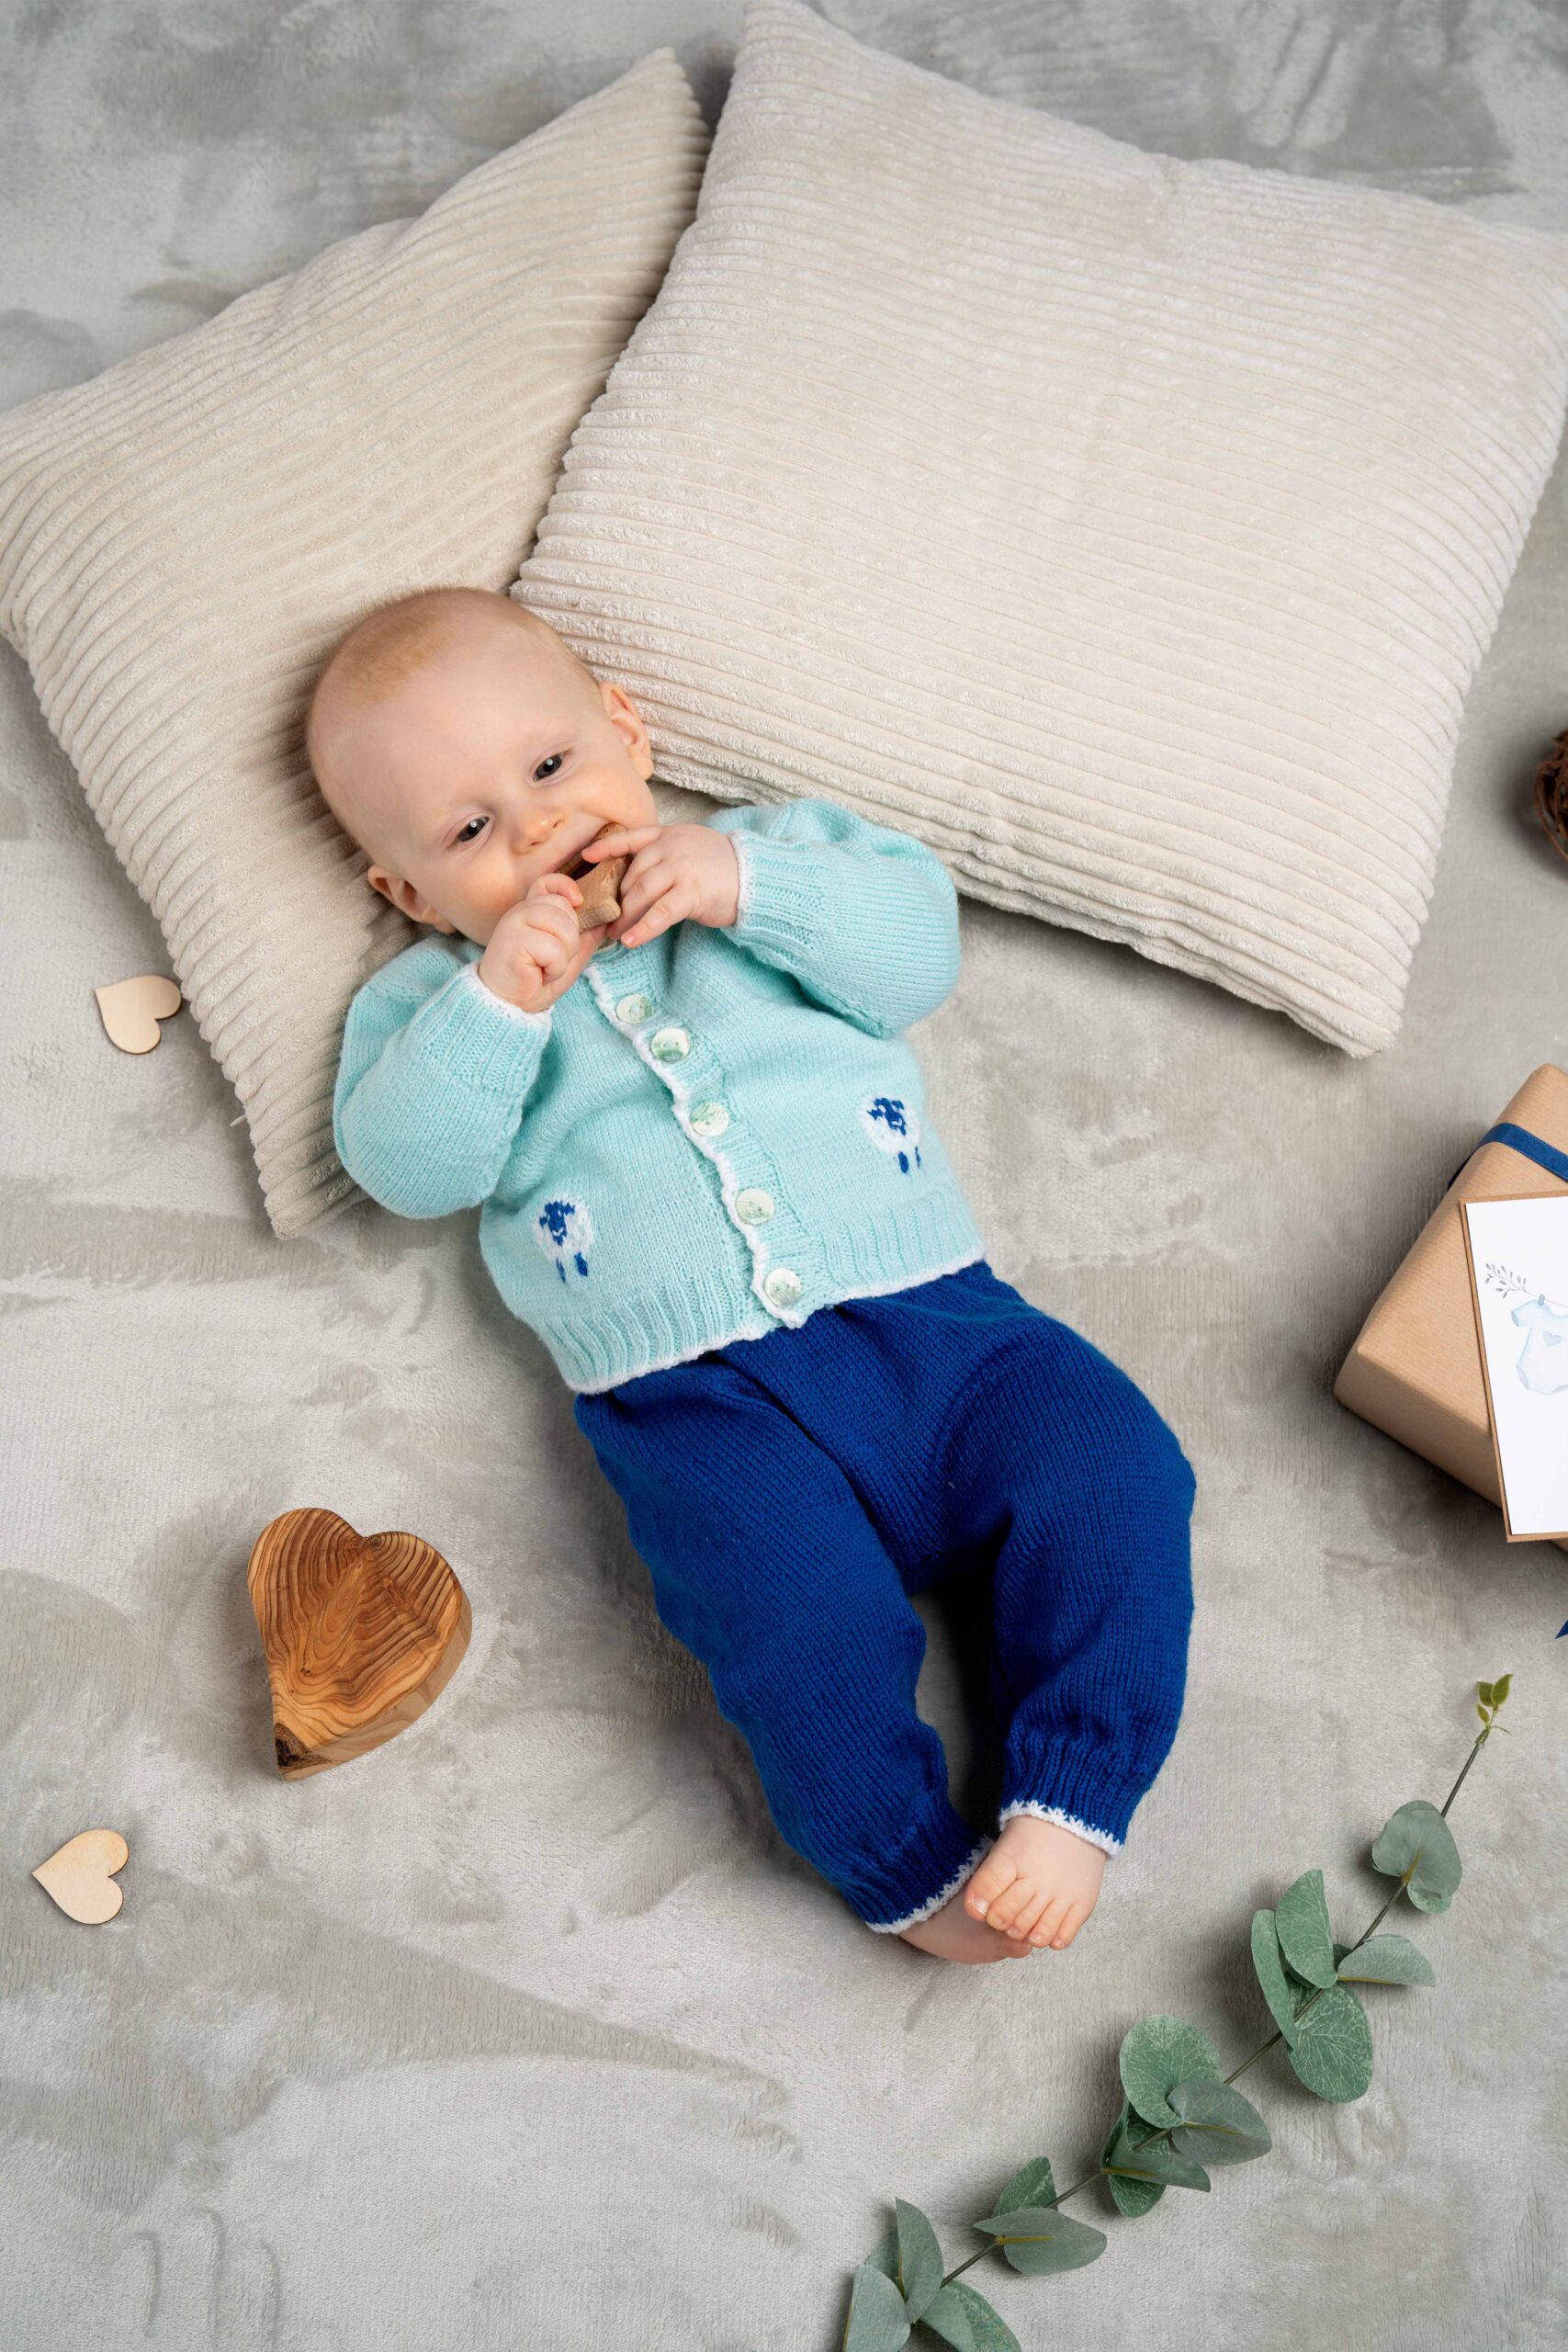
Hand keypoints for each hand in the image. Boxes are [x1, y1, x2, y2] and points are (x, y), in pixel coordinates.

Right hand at [476, 870, 609, 1014]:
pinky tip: (541, 974)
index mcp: (531, 912)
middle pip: (562, 906)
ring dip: (564, 953)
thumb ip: (584, 937)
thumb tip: (605, 918)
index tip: (578, 902)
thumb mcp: (567, 957)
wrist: (509, 1006)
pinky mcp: (512, 941)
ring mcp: (514, 924)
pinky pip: (552, 948)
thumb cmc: (534, 981)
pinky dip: (555, 967)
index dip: (565, 886)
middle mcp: (520, 913)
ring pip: (560, 925)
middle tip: (556, 958)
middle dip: (571, 937)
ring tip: (549, 967)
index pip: (547, 882)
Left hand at [579, 822, 740, 948]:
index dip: (607, 847)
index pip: (631, 838)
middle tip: (606, 919)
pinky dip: (643, 929)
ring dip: (625, 917)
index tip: (587, 856)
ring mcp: (681, 869)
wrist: (756, 877)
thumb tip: (638, 879)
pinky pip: (660, 913)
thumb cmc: (723, 869)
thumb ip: (666, 856)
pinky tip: (631, 941)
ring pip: (641, 894)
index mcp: (669, 835)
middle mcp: (671, 848)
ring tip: (615, 935)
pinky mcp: (691, 893)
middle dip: (616, 899)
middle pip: (632, 874)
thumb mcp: (692, 850)